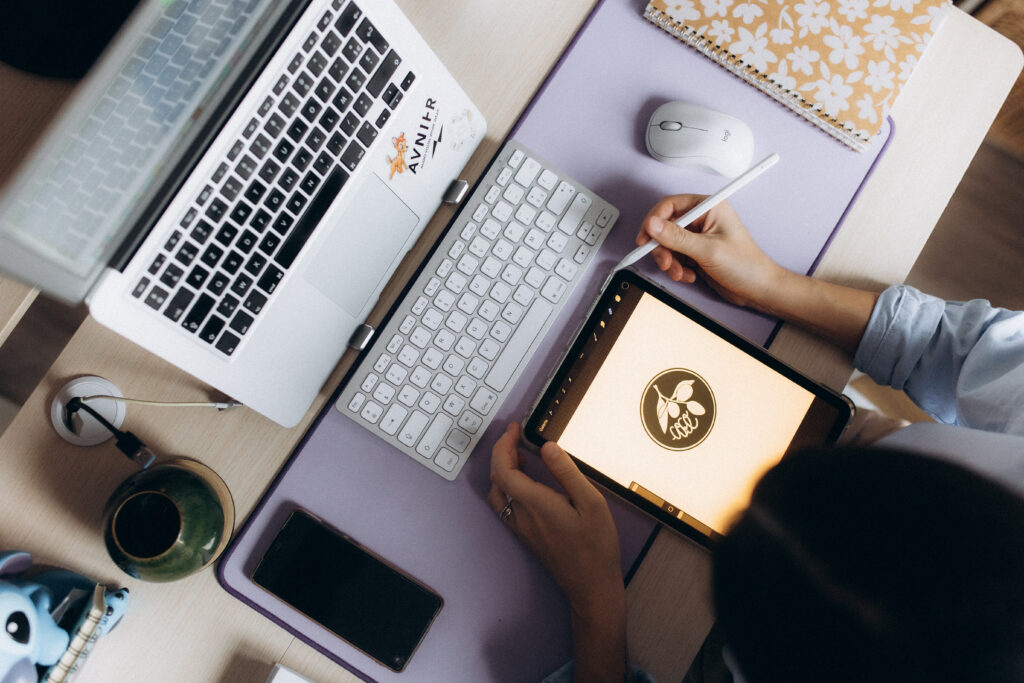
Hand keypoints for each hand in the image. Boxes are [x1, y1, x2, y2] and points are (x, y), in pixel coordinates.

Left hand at [487, 423, 623, 616]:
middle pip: (496, 479)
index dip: (503, 445)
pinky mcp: (526, 535)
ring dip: (503, 470)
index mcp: (536, 504)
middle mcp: (521, 515)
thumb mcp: (591, 503)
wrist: (590, 587)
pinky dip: (509, 486)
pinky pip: (506, 505)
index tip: (514, 429)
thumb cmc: (596, 547)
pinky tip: (528, 482)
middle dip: (501, 453)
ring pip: (498, 493)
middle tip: (517, 438)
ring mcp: (521, 527)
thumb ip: (567, 473)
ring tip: (522, 456)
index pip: (503, 469)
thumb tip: (547, 447)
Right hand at [636, 195, 785, 311]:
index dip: (654, 221)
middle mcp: (703, 218)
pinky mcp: (696, 252)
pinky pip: (675, 257)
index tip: (645, 238)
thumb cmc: (746, 265)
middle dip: (662, 247)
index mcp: (709, 207)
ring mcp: (698, 236)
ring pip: (667, 244)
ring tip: (680, 273)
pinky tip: (689, 275)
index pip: (671, 205)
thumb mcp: (708, 250)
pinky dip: (677, 268)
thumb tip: (652, 225)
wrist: (758, 289)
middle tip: (665, 262)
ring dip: (670, 261)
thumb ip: (677, 237)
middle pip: (665, 226)